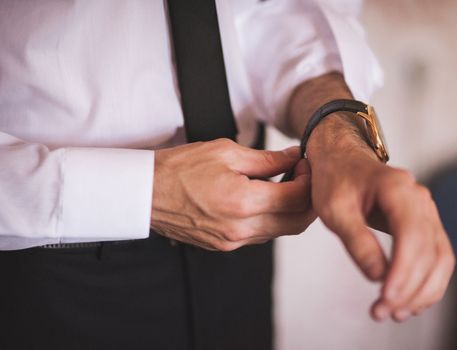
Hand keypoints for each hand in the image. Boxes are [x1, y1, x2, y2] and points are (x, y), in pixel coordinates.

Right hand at [151, 139, 315, 250]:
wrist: (146, 193)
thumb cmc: (180, 169)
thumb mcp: (226, 152)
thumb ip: (267, 159)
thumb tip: (294, 158)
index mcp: (243, 203)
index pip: (297, 198)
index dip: (309, 179)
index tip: (305, 163)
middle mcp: (241, 229)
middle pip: (297, 222)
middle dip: (309, 199)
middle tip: (304, 175)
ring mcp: (233, 242)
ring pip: (282, 231)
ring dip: (292, 209)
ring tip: (286, 183)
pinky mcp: (225, 246)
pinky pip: (262, 235)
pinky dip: (273, 218)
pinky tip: (267, 198)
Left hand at [307, 114, 454, 321]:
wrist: (342, 159)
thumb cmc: (335, 180)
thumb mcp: (334, 209)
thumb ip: (356, 240)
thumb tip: (378, 276)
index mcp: (397, 188)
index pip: (411, 234)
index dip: (403, 270)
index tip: (385, 296)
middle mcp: (419, 198)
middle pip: (429, 251)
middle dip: (409, 288)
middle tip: (382, 312)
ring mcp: (426, 211)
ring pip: (440, 258)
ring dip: (423, 291)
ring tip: (395, 313)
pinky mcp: (424, 223)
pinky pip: (436, 256)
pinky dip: (428, 282)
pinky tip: (410, 301)